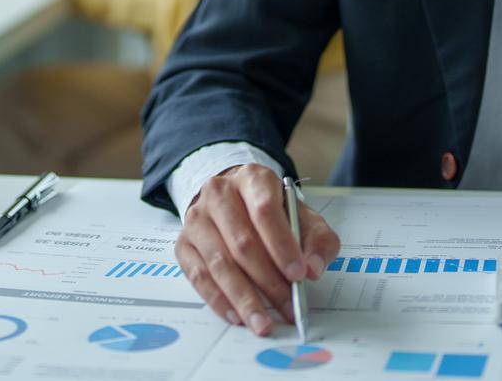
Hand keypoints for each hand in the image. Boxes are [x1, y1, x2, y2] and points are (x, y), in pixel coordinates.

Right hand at [174, 164, 339, 335]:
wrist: (235, 201)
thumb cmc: (273, 213)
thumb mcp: (305, 218)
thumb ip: (318, 241)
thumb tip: (312, 268)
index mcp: (253, 179)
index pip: (265, 210)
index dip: (282, 245)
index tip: (298, 275)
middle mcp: (219, 192)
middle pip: (242, 241)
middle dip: (268, 281)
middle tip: (288, 307)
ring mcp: (197, 217)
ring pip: (219, 262)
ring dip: (244, 298)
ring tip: (263, 323)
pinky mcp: (184, 242)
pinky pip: (199, 276)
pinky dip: (219, 300)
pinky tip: (237, 316)